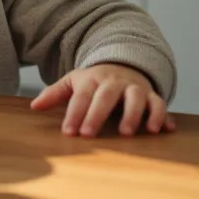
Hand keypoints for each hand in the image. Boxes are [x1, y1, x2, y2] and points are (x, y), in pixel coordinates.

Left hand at [30, 63, 175, 137]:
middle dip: (97, 115)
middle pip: (106, 97)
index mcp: (93, 80)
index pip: (82, 97)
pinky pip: (160, 103)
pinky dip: (163, 116)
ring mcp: (135, 88)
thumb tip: (34, 106)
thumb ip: (55, 94)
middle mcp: (115, 82)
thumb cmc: (94, 81)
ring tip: (128, 133)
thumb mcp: (73, 82)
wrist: (123, 64)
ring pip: (137, 98)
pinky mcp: (153, 95)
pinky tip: (164, 130)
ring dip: (134, 114)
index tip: (69, 132)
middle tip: (89, 134)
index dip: (74, 114)